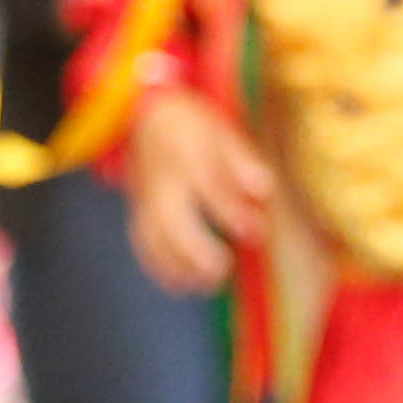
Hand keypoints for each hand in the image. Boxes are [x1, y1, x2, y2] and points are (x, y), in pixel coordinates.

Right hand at [125, 88, 274, 295]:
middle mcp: (162, 178)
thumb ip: (242, 161)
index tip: (258, 232)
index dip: (232, 211)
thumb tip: (265, 190)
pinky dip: (158, 267)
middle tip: (222, 269)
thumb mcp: (220, 130)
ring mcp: (145, 197)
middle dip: (194, 248)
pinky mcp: (137, 211)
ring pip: (152, 236)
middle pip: (171, 218)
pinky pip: (142, 242)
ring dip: (177, 265)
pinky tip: (181, 285)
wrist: (144, 117)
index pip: (209, 185)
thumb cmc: (191, 126)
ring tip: (208, 285)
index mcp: (186, 152)